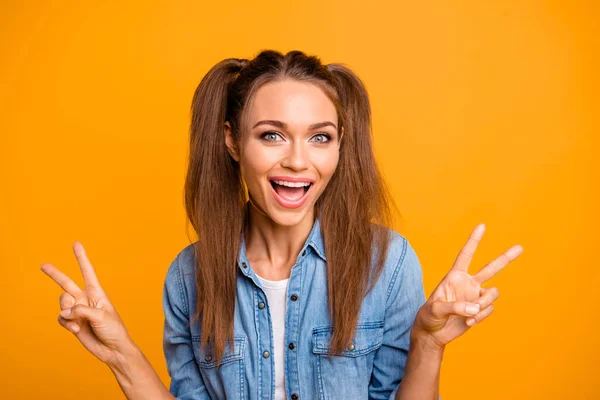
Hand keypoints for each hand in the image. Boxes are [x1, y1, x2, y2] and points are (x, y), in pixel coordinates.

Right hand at [40, 241, 135, 366]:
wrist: (113, 349)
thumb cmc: (113, 330)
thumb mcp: (101, 316)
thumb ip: (82, 310)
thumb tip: (65, 311)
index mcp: (97, 292)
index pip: (88, 272)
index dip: (81, 258)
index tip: (76, 243)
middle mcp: (85, 299)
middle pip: (67, 283)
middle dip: (54, 274)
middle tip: (43, 265)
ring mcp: (78, 311)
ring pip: (62, 303)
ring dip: (67, 312)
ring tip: (78, 323)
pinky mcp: (72, 323)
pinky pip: (61, 318)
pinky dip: (67, 324)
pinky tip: (76, 330)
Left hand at [411, 223, 522, 349]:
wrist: (433, 333)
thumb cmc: (428, 317)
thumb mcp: (435, 309)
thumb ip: (454, 307)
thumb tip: (474, 308)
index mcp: (454, 276)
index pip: (466, 255)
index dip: (474, 240)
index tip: (482, 225)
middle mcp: (468, 283)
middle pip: (490, 268)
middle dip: (506, 258)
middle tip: (520, 247)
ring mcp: (475, 296)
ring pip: (493, 294)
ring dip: (483, 305)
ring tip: (469, 316)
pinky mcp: (479, 310)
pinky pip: (488, 310)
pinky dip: (479, 317)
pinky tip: (467, 323)